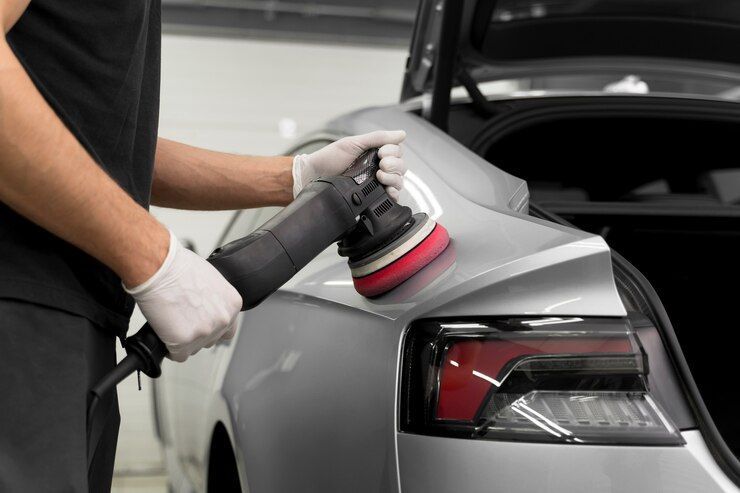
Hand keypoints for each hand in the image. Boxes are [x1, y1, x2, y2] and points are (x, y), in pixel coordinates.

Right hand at [124, 230, 241, 361]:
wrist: (159, 267)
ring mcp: (204, 332)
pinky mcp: (184, 341)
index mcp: (232, 304)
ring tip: (172, 321)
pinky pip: (178, 355)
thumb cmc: (179, 267)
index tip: (200, 323)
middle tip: (181, 319)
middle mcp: (223, 320)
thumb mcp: (211, 280)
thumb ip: (215, 299)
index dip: (211, 327)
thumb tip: (207, 307)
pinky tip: (165, 333)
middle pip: (210, 340)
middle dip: (196, 333)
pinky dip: (170, 348)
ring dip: (183, 340)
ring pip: (194, 348)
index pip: (227, 329)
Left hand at [292, 130, 406, 199]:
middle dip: (394, 165)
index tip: (381, 153)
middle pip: (401, 167)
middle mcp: (379, 168)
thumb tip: (402, 134)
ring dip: (393, 178)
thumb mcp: (354, 143)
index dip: (393, 152)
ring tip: (380, 176)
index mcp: (376, 153)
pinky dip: (394, 194)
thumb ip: (378, 138)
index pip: (398, 152)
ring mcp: (377, 183)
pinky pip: (392, 197)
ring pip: (398, 181)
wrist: (315, 176)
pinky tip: (387, 190)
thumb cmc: (330, 158)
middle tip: (382, 164)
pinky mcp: (373, 196)